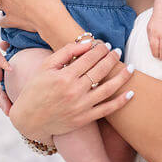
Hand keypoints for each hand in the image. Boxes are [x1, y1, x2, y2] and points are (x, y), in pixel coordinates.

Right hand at [9, 39, 134, 138]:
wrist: (29, 119)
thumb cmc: (36, 88)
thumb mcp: (46, 66)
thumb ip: (66, 52)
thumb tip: (88, 43)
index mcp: (64, 76)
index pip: (89, 58)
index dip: (100, 50)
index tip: (106, 45)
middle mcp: (74, 91)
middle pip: (100, 71)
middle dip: (112, 59)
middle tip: (118, 52)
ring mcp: (80, 106)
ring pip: (108, 89)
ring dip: (122, 77)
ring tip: (130, 68)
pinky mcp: (84, 119)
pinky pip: (107, 110)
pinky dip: (120, 102)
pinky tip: (131, 93)